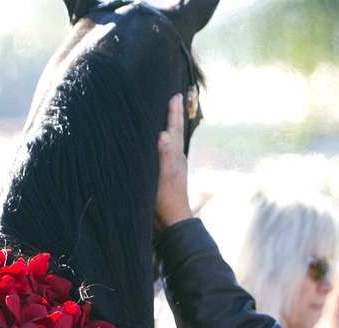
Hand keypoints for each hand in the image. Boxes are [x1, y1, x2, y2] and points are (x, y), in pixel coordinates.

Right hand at [155, 93, 192, 229]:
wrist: (173, 221)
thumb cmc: (168, 200)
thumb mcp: (165, 177)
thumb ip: (164, 155)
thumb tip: (164, 134)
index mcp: (176, 157)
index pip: (174, 130)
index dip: (173, 113)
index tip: (175, 95)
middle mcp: (176, 159)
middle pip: (175, 132)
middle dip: (175, 115)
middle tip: (176, 98)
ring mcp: (173, 167)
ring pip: (173, 141)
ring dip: (171, 127)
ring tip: (171, 115)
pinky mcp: (168, 175)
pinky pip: (167, 152)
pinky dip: (166, 142)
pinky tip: (163, 144)